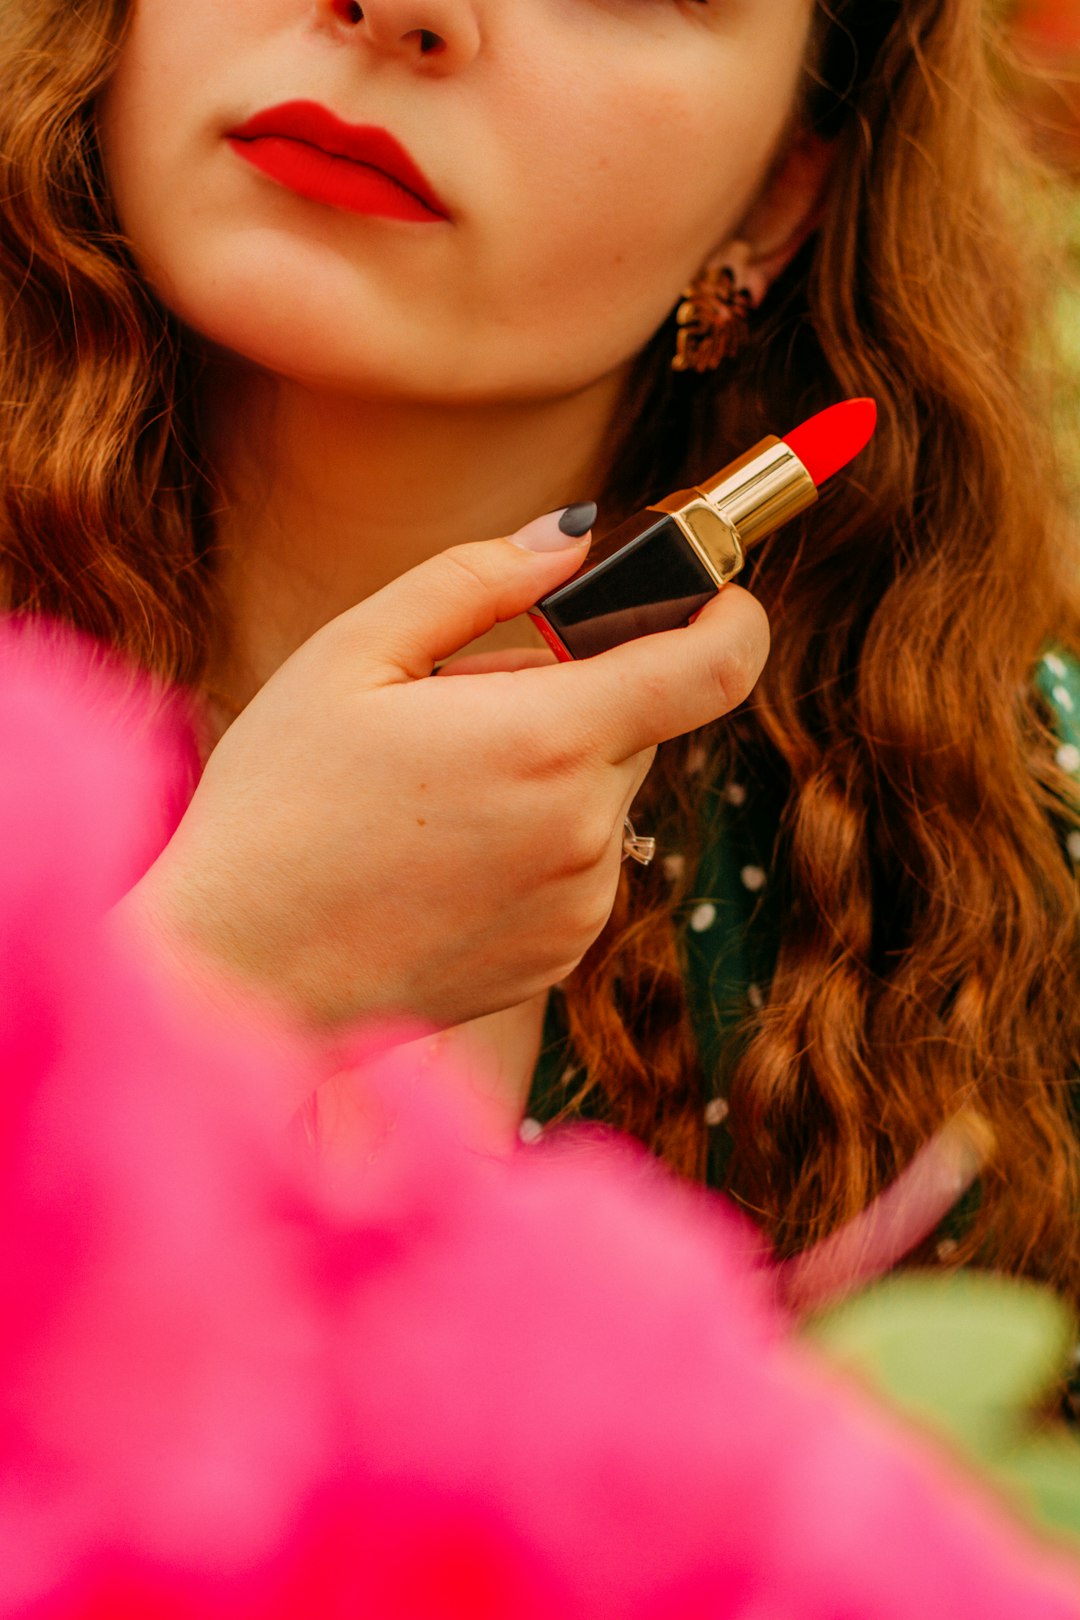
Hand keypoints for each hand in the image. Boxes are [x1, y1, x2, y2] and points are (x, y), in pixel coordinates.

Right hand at [116, 508, 768, 1030]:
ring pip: (607, 794)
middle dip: (578, 693)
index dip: (731, 616)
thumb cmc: (277, 802)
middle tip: (469, 706)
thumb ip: (477, 577)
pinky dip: (539, 840)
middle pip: (641, 723)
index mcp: (547, 740)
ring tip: (440, 790)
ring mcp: (580, 903)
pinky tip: (444, 854)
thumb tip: (576, 537)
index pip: (715, 667)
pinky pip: (582, 864)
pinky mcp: (560, 954)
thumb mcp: (352, 653)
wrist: (237, 973)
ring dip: (555, 770)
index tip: (713, 593)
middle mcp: (585, 830)